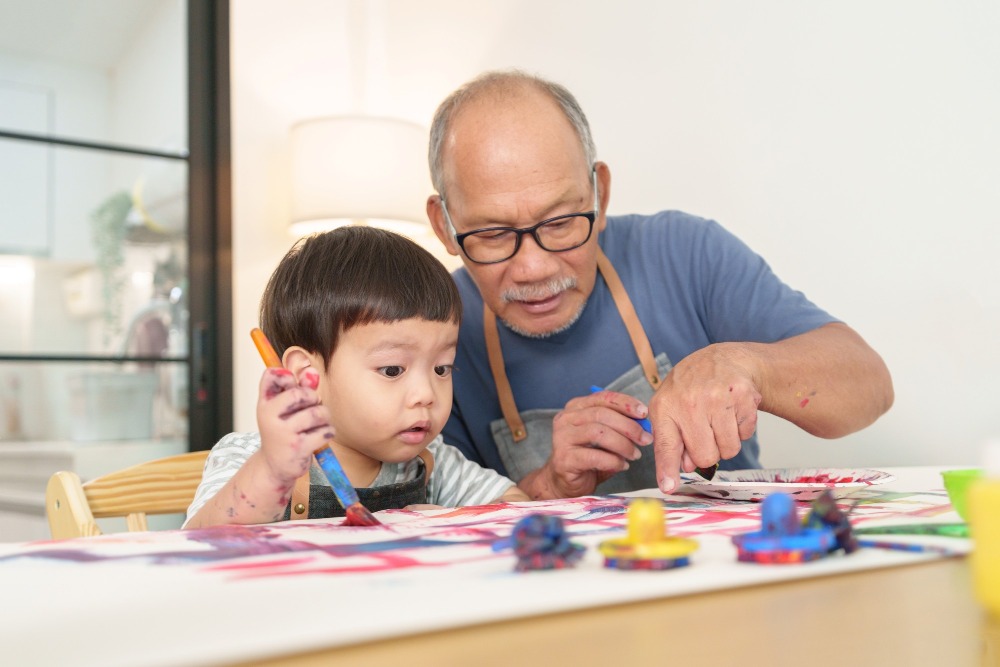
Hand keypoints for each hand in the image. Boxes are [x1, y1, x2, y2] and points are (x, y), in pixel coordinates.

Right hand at [256, 367, 334, 485]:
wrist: (274, 466)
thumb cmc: (284, 431)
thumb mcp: (287, 408)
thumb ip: (300, 387)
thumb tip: (312, 371)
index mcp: (265, 402)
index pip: (272, 375)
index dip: (288, 376)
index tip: (294, 387)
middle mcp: (269, 416)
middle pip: (300, 393)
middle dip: (314, 398)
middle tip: (313, 407)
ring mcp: (283, 433)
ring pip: (317, 413)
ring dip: (325, 417)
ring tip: (318, 424)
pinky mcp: (298, 448)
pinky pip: (325, 431)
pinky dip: (328, 432)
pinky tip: (320, 437)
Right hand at [522, 389, 653, 498]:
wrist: (564, 482)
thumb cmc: (588, 457)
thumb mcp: (605, 437)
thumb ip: (620, 427)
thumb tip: (645, 425)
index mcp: (576, 407)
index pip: (603, 397)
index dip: (626, 403)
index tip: (644, 413)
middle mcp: (566, 419)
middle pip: (601, 414)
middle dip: (628, 426)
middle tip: (646, 439)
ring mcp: (562, 438)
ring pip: (598, 432)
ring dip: (622, 444)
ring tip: (635, 454)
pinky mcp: (564, 459)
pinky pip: (594, 456)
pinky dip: (613, 461)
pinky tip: (622, 465)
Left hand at [649, 343, 760, 493]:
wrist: (724, 360)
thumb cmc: (693, 388)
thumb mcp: (671, 409)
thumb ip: (673, 441)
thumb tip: (687, 467)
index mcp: (665, 407)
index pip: (666, 445)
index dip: (668, 469)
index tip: (668, 487)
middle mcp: (689, 402)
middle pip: (704, 457)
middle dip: (708, 451)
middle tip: (706, 431)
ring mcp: (717, 398)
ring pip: (728, 450)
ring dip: (726, 441)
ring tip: (719, 418)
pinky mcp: (743, 396)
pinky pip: (746, 435)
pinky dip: (741, 429)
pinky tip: (732, 410)